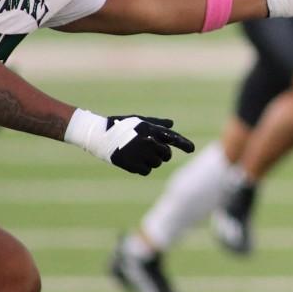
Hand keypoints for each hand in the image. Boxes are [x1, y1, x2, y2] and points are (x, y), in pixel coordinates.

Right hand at [65, 109, 195, 174]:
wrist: (100, 135)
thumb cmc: (121, 126)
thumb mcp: (139, 121)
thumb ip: (157, 124)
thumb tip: (172, 124)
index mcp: (150, 129)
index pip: (172, 137)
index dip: (184, 143)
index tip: (192, 149)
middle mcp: (147, 141)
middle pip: (166, 154)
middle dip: (162, 154)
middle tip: (153, 150)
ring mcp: (139, 153)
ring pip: (157, 163)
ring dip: (151, 161)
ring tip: (139, 153)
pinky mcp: (131, 164)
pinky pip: (146, 170)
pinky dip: (143, 168)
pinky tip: (135, 160)